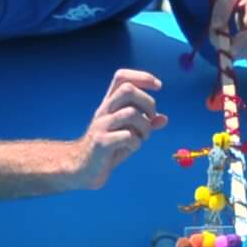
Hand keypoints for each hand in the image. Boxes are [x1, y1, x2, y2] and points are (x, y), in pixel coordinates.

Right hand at [70, 68, 164, 190]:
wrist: (82, 169)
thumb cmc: (108, 149)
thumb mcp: (129, 134)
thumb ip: (145, 124)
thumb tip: (164, 119)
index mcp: (110, 104)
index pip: (122, 77)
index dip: (142, 77)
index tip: (159, 86)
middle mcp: (104, 110)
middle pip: (127, 90)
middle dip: (148, 102)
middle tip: (150, 118)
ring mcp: (101, 125)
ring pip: (131, 113)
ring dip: (145, 126)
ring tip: (143, 137)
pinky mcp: (101, 143)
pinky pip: (127, 136)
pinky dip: (137, 143)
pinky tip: (132, 148)